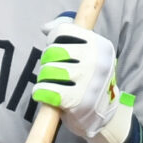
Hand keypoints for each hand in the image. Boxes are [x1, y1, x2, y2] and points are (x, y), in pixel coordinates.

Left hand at [31, 13, 133, 142]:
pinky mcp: (78, 102)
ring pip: (48, 70)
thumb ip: (66, 34)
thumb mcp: (86, 53)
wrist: (102, 114)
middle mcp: (98, 62)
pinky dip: (40, 92)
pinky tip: (44, 93)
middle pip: (53, 51)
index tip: (56, 48)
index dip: (54, 39)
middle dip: (47, 61)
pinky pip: (46, 90)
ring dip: (43, 78)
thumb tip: (45, 28)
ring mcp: (89, 83)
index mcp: (100, 46)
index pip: (64, 31)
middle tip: (53, 70)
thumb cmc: (88, 79)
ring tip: (51, 83)